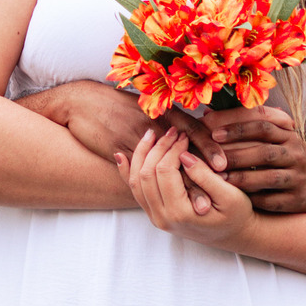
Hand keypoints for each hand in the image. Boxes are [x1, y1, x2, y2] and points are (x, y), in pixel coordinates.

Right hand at [20, 81, 226, 211]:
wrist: (81, 101)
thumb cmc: (114, 102)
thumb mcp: (142, 103)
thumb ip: (164, 117)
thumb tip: (185, 130)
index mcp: (159, 110)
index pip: (191, 128)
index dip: (209, 145)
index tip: (224, 163)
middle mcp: (150, 125)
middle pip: (182, 151)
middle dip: (202, 171)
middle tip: (222, 187)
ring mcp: (134, 140)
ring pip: (164, 167)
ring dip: (185, 186)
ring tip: (204, 203)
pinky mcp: (119, 152)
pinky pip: (142, 173)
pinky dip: (158, 188)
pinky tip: (168, 200)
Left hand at [115, 128, 253, 247]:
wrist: (232, 234)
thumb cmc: (236, 215)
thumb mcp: (230, 196)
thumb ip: (205, 176)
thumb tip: (183, 155)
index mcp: (180, 213)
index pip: (165, 172)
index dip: (172, 149)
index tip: (185, 135)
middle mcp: (162, 218)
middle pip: (146, 174)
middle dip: (158, 147)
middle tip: (173, 131)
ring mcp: (155, 216)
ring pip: (135, 181)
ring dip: (141, 154)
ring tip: (153, 134)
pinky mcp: (154, 212)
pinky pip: (135, 191)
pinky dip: (126, 171)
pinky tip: (121, 155)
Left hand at [208, 107, 305, 213]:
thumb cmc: (290, 159)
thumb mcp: (279, 139)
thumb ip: (250, 127)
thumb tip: (209, 113)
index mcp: (290, 135)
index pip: (263, 125)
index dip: (237, 127)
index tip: (213, 132)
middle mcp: (297, 153)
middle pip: (264, 151)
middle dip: (236, 155)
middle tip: (212, 159)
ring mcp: (300, 177)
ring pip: (268, 177)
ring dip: (242, 178)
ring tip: (221, 179)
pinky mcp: (299, 199)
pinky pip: (273, 200)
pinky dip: (254, 199)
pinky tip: (238, 198)